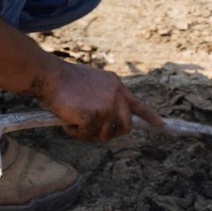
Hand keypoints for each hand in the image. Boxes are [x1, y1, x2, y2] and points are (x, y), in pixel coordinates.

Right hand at [35, 58, 162, 141]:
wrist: (51, 76)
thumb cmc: (63, 80)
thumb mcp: (92, 84)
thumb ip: (103, 98)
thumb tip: (106, 121)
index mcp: (116, 85)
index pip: (138, 104)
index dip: (149, 116)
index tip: (160, 125)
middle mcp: (116, 95)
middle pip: (125, 126)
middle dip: (111, 133)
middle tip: (93, 132)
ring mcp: (107, 106)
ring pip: (103, 134)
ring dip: (87, 133)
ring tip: (73, 121)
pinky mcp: (95, 115)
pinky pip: (86, 135)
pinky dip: (75, 132)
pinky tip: (67, 121)